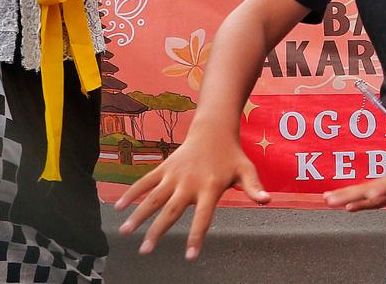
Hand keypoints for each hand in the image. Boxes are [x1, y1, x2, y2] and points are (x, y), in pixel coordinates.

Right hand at [116, 125, 268, 259]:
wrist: (213, 130)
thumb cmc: (231, 156)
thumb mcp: (247, 170)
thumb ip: (254, 187)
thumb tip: (267, 200)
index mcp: (210, 188)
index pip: (203, 217)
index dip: (196, 236)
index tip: (189, 256)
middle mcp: (189, 183)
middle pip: (171, 211)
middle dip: (157, 231)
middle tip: (145, 250)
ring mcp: (174, 175)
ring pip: (153, 197)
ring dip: (138, 215)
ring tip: (124, 232)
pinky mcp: (164, 168)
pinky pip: (145, 182)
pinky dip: (132, 193)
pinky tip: (118, 207)